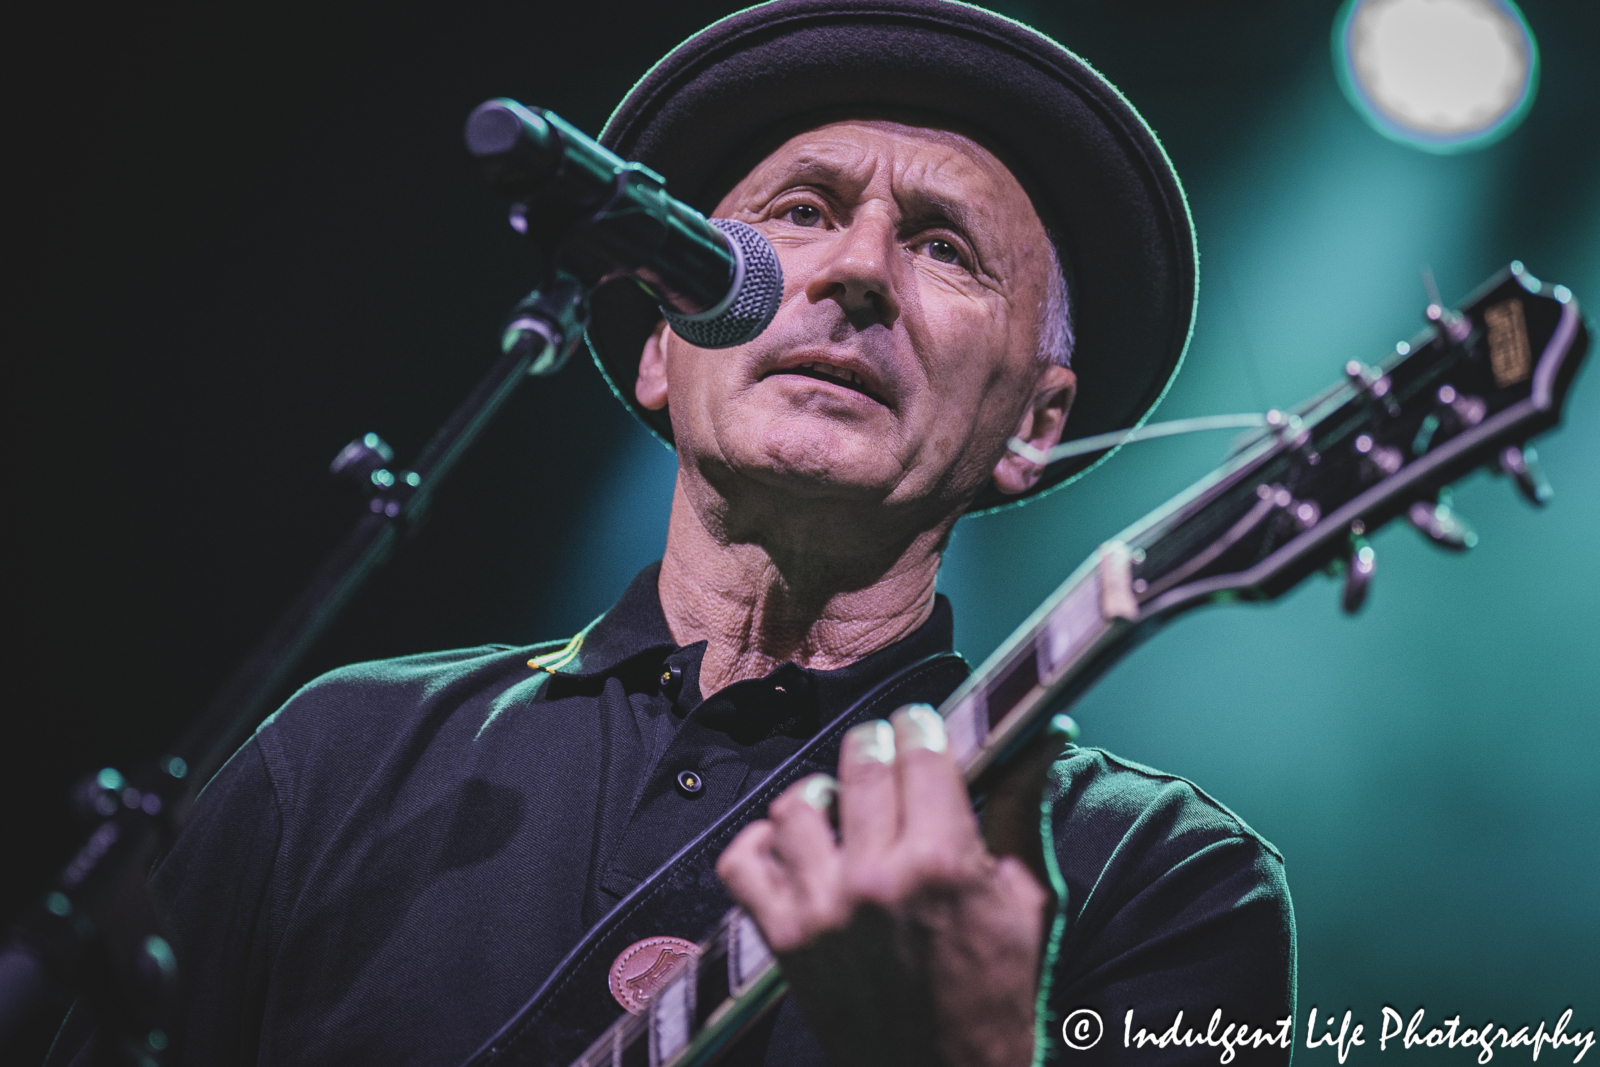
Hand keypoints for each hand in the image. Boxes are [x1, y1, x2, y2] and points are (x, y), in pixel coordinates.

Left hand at [716, 704, 1049, 1066]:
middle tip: (886, 755)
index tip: (921, 725)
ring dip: (820, 794)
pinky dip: (760, 844)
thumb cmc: (995, 994)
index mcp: (945, 862)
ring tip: (840, 807)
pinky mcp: (783, 938)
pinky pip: (743, 861)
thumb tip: (1046, 736)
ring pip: (797, 805)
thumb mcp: (1029, 900)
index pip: (920, 751)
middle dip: (876, 746)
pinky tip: (792, 847)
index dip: (921, 726)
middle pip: (859, 763)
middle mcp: (877, 877)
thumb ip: (1022, 809)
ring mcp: (822, 908)